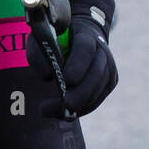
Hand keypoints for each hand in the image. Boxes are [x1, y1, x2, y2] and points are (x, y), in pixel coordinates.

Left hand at [26, 0, 117, 116]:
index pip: (85, 48)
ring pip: (97, 90)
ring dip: (77, 105)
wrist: (82, 35)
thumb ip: (39, 53)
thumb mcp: (42, 37)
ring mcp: (109, 68)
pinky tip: (61, 113)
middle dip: (81, 93)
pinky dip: (80, 109)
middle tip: (64, 104)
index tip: (67, 80)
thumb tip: (48, 77)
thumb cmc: (57, 37)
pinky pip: (96, 100)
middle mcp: (102, 51)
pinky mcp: (109, 83)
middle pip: (96, 73)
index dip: (78, 64)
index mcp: (86, 34)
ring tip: (49, 111)